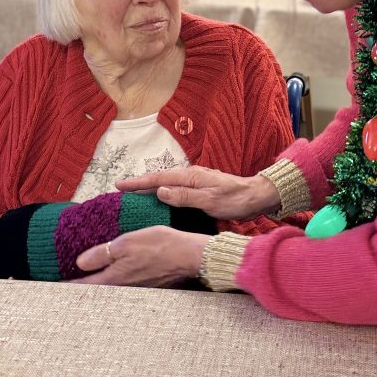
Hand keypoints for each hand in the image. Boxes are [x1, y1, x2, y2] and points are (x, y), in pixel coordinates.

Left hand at [73, 225, 208, 286]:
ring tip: (84, 280)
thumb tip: (80, 262)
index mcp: (114, 278)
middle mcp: (123, 288)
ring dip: (97, 285)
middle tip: (64, 285)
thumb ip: (102, 253)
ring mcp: (136, 289)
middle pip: (95, 291)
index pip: (83, 285)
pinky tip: (115, 273)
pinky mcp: (147, 284)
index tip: (52, 287)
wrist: (191, 256)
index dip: (66, 286)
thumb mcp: (127, 243)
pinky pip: (124, 285)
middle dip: (80, 288)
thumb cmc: (161, 246)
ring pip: (110, 289)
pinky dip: (114, 281)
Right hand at [116, 166, 279, 220]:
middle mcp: (191, 175)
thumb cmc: (236, 200)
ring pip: (167, 183)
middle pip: (159, 179)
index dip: (138, 183)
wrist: (256, 196)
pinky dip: (163, 191)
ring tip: (133, 193)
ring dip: (150, 187)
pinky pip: (175, 188)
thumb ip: (184, 196)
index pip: (158, 179)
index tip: (120, 185)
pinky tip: (160, 198)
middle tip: (120, 189)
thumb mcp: (209, 200)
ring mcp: (196, 181)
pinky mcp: (200, 188)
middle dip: (139, 183)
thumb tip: (160, 191)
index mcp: (190, 176)